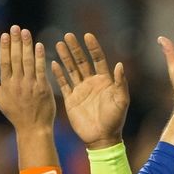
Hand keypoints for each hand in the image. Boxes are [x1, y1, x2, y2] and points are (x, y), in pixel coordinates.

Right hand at [0, 26, 54, 132]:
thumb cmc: (16, 115)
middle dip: (15, 41)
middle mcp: (17, 83)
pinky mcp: (43, 88)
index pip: (4, 61)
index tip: (5, 34)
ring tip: (26, 32)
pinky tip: (40, 46)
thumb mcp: (0, 101)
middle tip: (16, 27)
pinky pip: (41, 70)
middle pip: (16, 58)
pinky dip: (40, 57)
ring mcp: (30, 85)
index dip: (4, 47)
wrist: (33, 128)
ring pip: (28, 61)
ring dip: (27, 45)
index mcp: (6, 84)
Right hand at [51, 33, 128, 149]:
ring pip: (71, 69)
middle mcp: (92, 83)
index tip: (87, 35)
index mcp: (105, 81)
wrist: (102, 138)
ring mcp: (80, 90)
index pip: (98, 59)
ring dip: (65, 57)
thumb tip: (120, 64)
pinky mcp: (71, 99)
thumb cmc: (115, 120)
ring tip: (59, 43)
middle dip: (76, 48)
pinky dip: (58, 73)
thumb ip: (120, 83)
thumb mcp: (121, 100)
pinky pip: (63, 83)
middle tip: (68, 35)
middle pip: (82, 61)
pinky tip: (52, 62)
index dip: (93, 48)